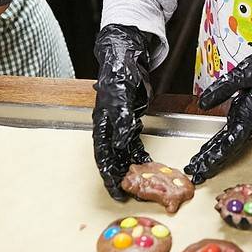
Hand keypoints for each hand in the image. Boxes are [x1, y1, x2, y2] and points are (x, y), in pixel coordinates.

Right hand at [92, 24, 152, 199]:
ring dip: (131, 169)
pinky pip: (135, 144)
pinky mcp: (131, 122)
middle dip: (121, 178)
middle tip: (130, 195)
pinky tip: (148, 165)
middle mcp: (109, 128)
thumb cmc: (118, 73)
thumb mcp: (120, 95)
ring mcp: (120, 126)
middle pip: (114, 159)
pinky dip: (140, 156)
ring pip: (124, 154)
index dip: (109, 175)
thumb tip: (121, 144)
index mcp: (103, 124)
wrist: (125, 56)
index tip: (116, 191)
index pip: (104, 155)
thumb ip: (121, 120)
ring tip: (140, 186)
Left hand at [184, 31, 251, 183]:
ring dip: (211, 158)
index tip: (206, 165)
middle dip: (211, 163)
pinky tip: (206, 152)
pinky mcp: (241, 118)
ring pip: (226, 145)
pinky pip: (227, 136)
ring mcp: (244, 122)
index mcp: (248, 114)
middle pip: (228, 149)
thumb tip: (203, 103)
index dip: (218, 155)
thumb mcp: (243, 74)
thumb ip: (223, 88)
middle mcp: (246, 123)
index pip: (231, 141)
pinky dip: (215, 146)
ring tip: (197, 168)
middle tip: (195, 174)